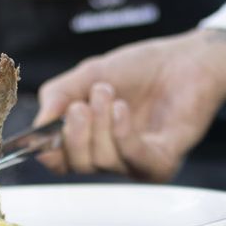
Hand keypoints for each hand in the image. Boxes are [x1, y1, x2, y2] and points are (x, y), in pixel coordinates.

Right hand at [34, 29, 225, 180]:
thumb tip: (38, 124)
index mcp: (91, 140)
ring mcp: (137, 164)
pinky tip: (122, 109)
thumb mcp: (89, 74)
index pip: (59, 160)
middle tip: (81, 104)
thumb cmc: (142, 69)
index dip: (47, 147)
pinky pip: (133, 159)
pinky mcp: (162, 162)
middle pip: (77, 166)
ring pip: (102, 161)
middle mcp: (112, 158)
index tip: (46, 125)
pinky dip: (122, 134)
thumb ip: (59, 95)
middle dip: (74, 133)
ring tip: (108, 92)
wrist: (187, 60)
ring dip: (100, 123)